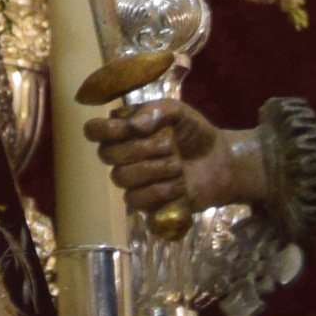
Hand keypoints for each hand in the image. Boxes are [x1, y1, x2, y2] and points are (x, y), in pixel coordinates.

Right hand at [88, 92, 240, 227]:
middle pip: (106, 154)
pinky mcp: (146, 204)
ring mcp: (134, 181)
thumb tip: (132, 127)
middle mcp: (123, 156)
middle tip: (168, 145)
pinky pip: (137, 199)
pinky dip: (161, 191)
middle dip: (138, 149)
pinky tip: (179, 185)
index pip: (93, 130)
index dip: (103, 130)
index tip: (126, 129)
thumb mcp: (178, 112)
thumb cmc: (195, 133)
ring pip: (121, 177)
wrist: (222, 162)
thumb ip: (155, 111)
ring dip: (152, 170)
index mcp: (124, 131)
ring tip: (178, 165)